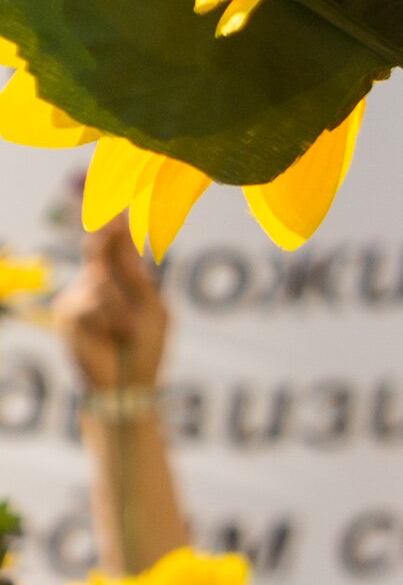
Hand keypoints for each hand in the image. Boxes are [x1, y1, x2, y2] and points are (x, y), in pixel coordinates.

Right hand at [57, 228, 158, 393]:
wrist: (131, 384)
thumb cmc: (146, 347)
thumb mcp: (151, 309)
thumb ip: (136, 277)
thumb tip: (123, 240)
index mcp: (119, 282)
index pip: (115, 247)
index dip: (114, 224)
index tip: (116, 200)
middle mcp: (95, 285)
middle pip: (99, 251)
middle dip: (107, 234)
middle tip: (114, 216)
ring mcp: (78, 299)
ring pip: (101, 283)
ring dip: (122, 309)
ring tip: (129, 331)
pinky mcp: (68, 316)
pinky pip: (92, 305)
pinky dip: (111, 320)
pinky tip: (115, 336)